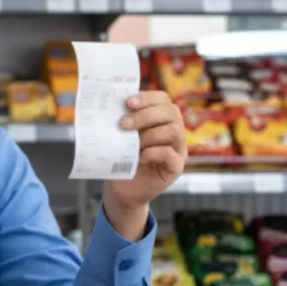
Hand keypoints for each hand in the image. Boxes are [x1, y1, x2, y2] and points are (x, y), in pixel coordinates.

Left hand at [102, 91, 186, 238]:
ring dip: (149, 134)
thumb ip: (122, 120)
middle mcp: (174, 130)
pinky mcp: (176, 167)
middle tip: (123, 124)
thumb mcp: (121, 136)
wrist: (124, 187)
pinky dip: (153, 152)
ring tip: (132, 143)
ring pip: (173, 131)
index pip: (162, 99)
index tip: (127, 102)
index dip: (147, 98)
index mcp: (162, 117)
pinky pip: (170, 154)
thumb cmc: (122, 157)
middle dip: (145, 115)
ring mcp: (178, 149)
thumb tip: (108, 104)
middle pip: (170, 112)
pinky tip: (139, 156)